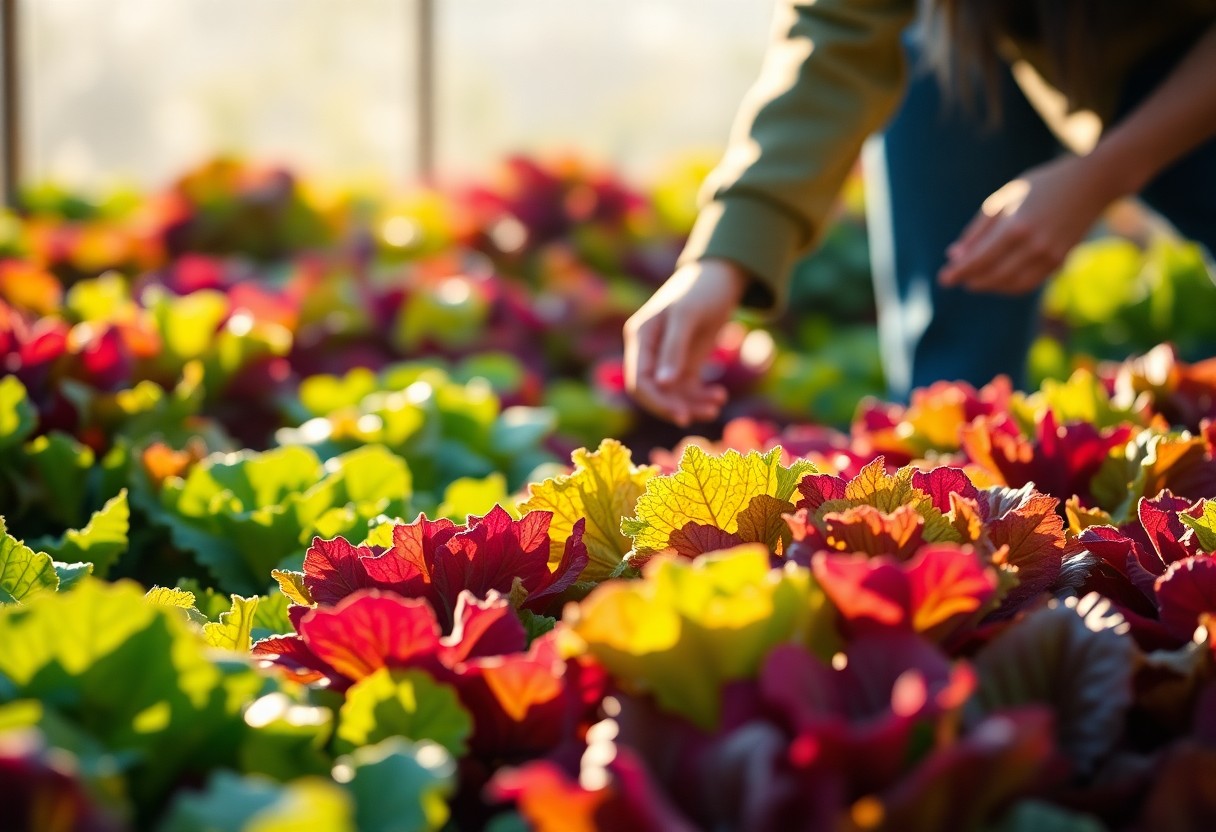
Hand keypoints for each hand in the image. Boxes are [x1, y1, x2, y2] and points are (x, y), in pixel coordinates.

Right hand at [623, 258, 747, 426]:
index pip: (638, 380)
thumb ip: (674, 349)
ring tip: (716, 405)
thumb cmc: (701, 290)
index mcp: (640, 337)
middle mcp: (648, 350)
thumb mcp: (687, 316)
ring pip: (672, 395)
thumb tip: (662, 385)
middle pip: (652, 392)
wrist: (722, 276)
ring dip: (693, 404)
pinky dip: (701, 397)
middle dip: (674, 407)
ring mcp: (666, 358)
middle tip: (702, 416)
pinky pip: (687, 390)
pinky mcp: (684, 362)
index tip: (682, 415)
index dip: (657, 402)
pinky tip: (718, 396)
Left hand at [939, 155, 1117, 294]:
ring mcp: (1050, 256)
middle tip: (957, 278)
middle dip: (972, 280)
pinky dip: (1008, 286)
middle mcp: (1033, 245)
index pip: (979, 259)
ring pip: (1010, 285)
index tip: (943, 279)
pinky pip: (1028, 283)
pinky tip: (997, 279)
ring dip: (989, 286)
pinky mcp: (1060, 262)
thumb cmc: (1041, 186)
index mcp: (1016, 226)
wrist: (1092, 183)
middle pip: (993, 276)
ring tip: (974, 279)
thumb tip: (954, 255)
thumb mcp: (1004, 199)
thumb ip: (978, 230)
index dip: (959, 272)